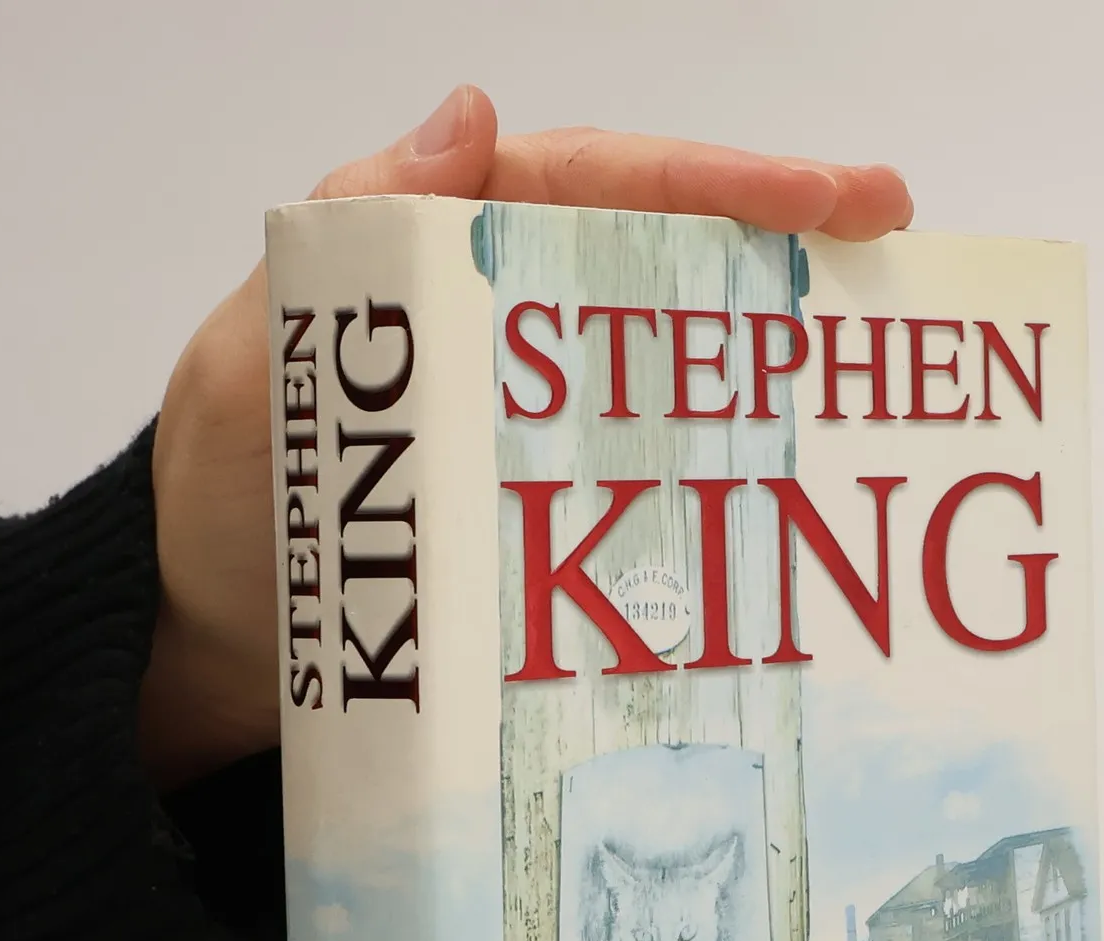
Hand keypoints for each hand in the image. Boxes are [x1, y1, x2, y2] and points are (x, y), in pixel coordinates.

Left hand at [137, 84, 912, 788]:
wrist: (209, 657)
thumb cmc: (220, 510)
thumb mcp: (251, 366)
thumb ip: (339, 250)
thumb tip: (470, 120)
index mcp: (436, 254)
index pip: (593, 186)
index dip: (720, 183)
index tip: (834, 199)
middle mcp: (500, 325)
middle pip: (657, 262)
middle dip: (778, 248)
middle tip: (894, 246)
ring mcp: (531, 423)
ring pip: (667, 363)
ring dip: (767, 355)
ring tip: (866, 361)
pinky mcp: (545, 512)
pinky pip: (644, 473)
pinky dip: (717, 472)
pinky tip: (786, 484)